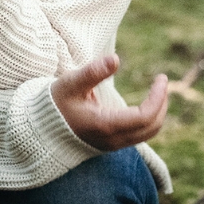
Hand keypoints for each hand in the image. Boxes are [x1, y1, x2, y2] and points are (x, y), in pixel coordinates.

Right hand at [51, 55, 167, 151]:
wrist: (41, 129)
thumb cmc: (56, 103)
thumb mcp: (71, 84)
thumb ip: (93, 72)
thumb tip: (116, 59)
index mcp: (105, 125)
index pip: (144, 117)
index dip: (158, 98)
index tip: (161, 78)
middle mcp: (113, 139)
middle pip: (152, 127)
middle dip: (162, 103)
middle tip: (162, 81)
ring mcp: (113, 144)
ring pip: (148, 133)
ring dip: (158, 112)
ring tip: (159, 90)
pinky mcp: (112, 143)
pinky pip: (140, 135)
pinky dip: (149, 119)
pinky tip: (147, 102)